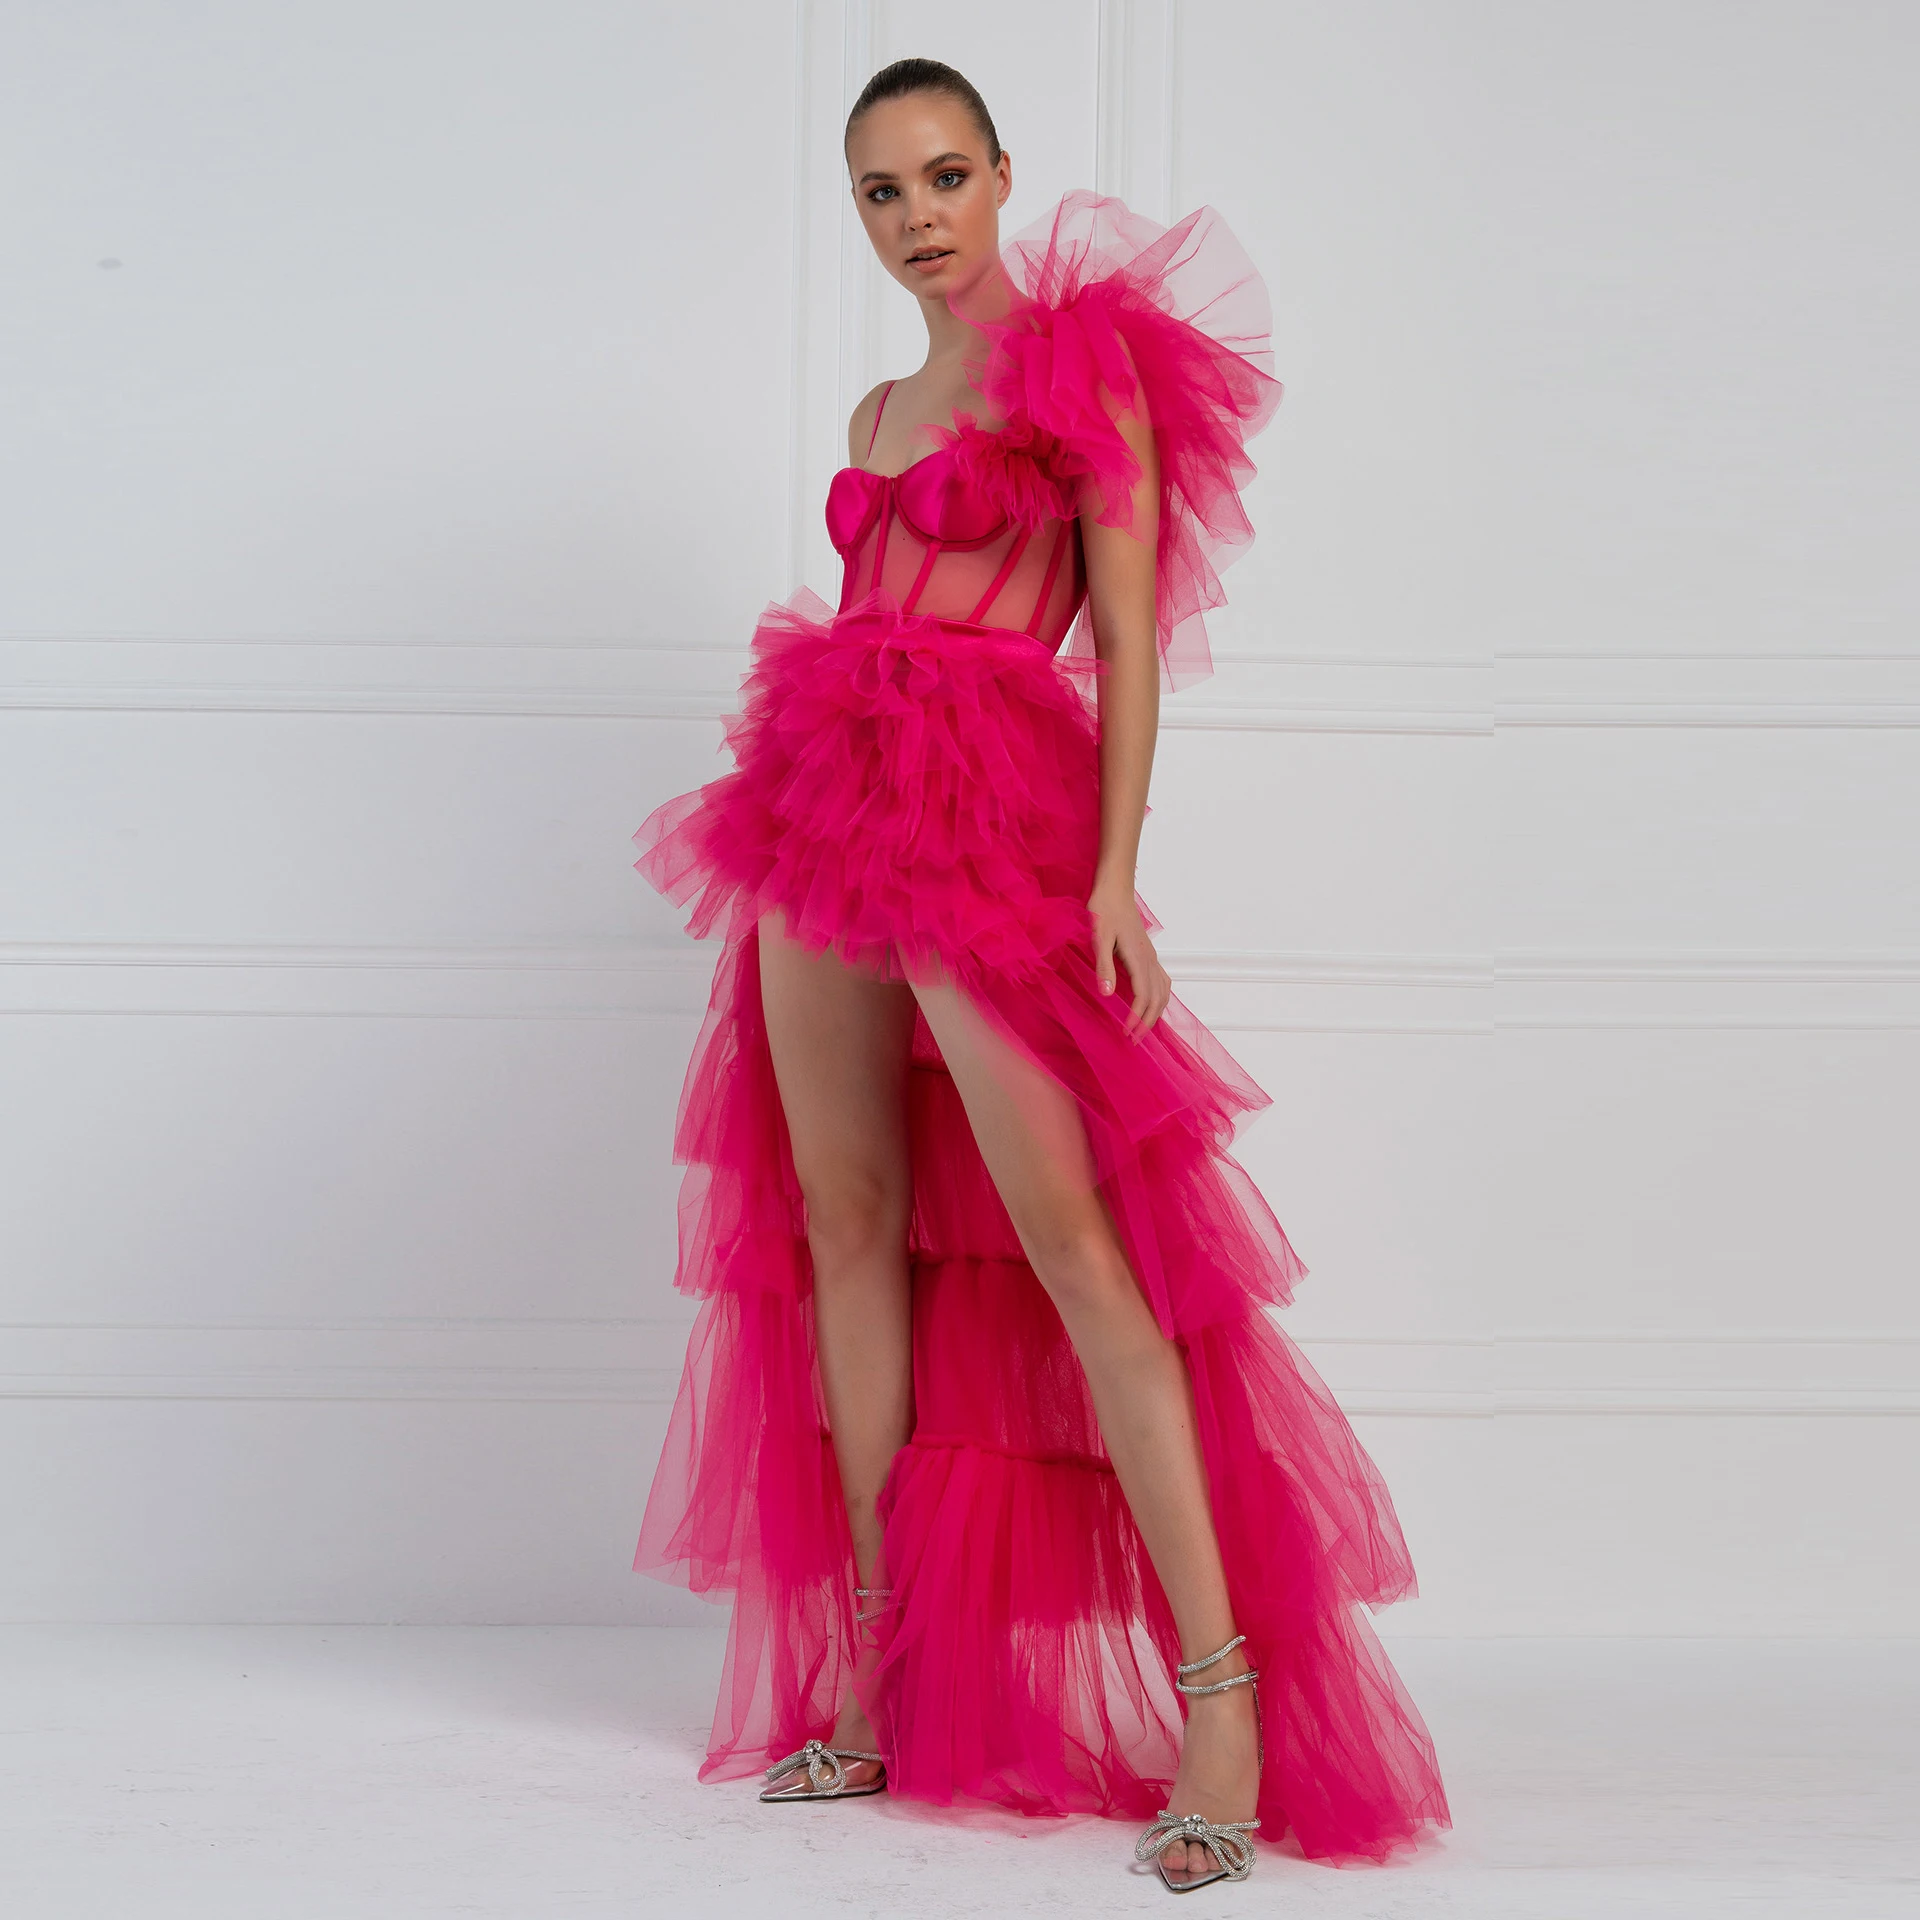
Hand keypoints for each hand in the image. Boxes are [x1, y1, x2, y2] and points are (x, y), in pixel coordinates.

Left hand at [1088, 875, 1171, 1039]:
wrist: (1115, 888)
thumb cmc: (1103, 909)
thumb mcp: (1098, 937)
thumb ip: (1104, 966)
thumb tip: (1109, 994)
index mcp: (1138, 958)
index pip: (1143, 997)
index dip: (1137, 1019)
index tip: (1126, 1034)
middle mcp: (1149, 959)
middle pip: (1157, 999)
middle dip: (1148, 1023)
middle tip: (1134, 1041)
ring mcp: (1151, 956)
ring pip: (1163, 991)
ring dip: (1156, 1013)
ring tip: (1142, 1029)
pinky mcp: (1148, 953)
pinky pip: (1162, 981)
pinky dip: (1159, 998)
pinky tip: (1151, 1004)